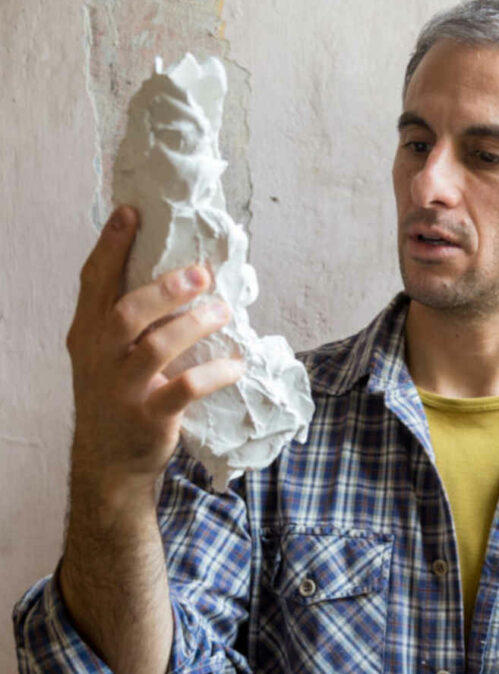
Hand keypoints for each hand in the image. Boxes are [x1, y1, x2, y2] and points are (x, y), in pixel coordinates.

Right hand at [67, 205, 242, 501]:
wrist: (109, 461)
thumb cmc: (117, 397)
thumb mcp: (107, 356)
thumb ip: (127, 320)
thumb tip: (177, 275)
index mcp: (86, 334)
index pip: (93, 282)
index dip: (111, 246)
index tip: (132, 212)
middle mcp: (99, 358)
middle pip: (126, 312)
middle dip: (165, 289)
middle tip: (201, 272)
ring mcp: (123, 389)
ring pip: (157, 347)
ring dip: (195, 325)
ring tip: (225, 310)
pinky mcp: (150, 417)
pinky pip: (186, 388)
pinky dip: (215, 374)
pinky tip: (237, 364)